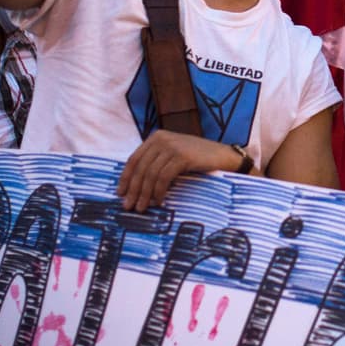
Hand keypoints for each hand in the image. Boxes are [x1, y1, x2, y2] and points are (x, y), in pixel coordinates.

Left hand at [116, 130, 249, 211]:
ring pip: (150, 174)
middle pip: (141, 168)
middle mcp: (162, 138)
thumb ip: (156, 161)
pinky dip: (159, 192)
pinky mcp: (182, 156)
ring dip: (144, 194)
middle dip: (133, 189)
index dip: (126, 178)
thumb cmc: (197, 159)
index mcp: (156, 137)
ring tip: (142, 208)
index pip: (134, 159)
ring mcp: (173, 146)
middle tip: (128, 206)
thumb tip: (134, 185)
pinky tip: (159, 201)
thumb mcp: (173, 155)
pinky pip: (164, 177)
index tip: (120, 193)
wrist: (224, 157)